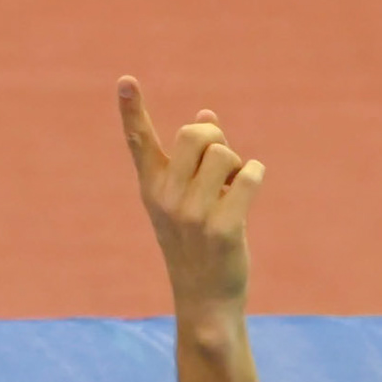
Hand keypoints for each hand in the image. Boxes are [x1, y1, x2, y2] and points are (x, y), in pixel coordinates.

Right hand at [118, 77, 263, 327]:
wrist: (205, 301)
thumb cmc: (197, 245)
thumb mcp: (186, 201)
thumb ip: (195, 159)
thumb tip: (207, 115)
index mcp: (152, 189)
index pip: (140, 142)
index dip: (131, 110)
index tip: (125, 80)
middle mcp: (166, 200)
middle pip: (196, 134)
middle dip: (217, 139)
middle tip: (221, 166)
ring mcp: (192, 215)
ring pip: (225, 153)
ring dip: (238, 163)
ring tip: (232, 189)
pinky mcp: (222, 228)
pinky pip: (249, 176)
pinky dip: (255, 175)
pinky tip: (250, 190)